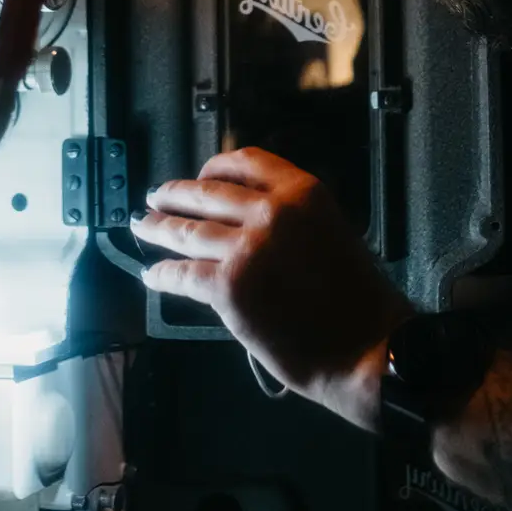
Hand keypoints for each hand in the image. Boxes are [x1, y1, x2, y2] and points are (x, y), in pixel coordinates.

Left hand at [132, 147, 411, 429]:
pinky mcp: (229, 287)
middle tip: (154, 198)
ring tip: (142, 227)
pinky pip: (183, 274)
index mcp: (303, 192)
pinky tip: (153, 275)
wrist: (369, 347)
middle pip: (207, 194)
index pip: (245, 162)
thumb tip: (243, 221)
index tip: (200, 176)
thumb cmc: (359, 301)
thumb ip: (291, 218)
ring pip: (187, 231)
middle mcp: (273, 211)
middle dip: (173, 195)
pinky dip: (162, 275)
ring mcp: (247, 248)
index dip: (213, 168)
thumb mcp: (331, 232)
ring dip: (158, 229)